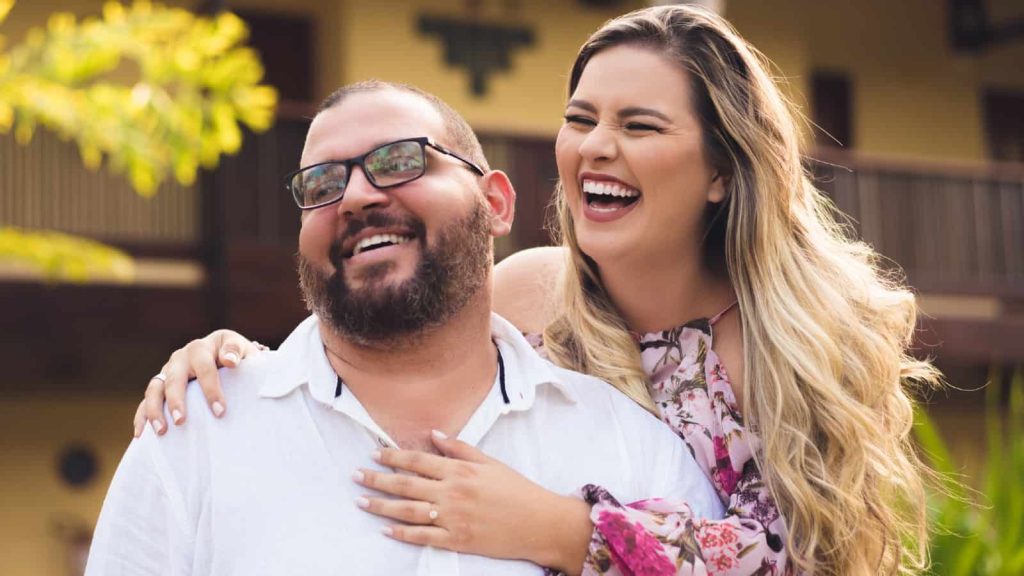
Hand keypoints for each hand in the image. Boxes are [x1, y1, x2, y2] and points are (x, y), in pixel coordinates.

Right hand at [132, 329, 263, 436]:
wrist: (229, 359)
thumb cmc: (240, 360)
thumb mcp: (245, 352)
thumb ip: (238, 352)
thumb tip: (229, 361)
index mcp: (203, 347)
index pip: (205, 367)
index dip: (211, 389)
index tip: (220, 411)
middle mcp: (182, 356)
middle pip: (175, 377)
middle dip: (177, 400)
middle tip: (182, 421)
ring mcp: (169, 370)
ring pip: (155, 388)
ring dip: (155, 409)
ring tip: (161, 431)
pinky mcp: (161, 384)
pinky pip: (146, 400)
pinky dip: (142, 416)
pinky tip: (141, 435)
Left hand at [353, 431, 591, 573]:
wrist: (538, 522)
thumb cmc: (516, 490)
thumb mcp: (490, 462)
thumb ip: (460, 448)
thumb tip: (434, 434)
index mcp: (460, 470)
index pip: (417, 460)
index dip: (393, 456)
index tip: (375, 453)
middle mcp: (452, 492)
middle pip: (405, 484)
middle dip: (377, 479)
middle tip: (356, 475)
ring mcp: (452, 518)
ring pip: (407, 511)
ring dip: (381, 506)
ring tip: (361, 502)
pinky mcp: (456, 540)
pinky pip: (423, 537)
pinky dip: (402, 534)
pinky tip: (386, 530)